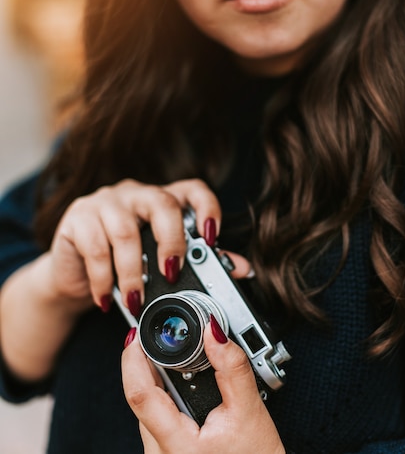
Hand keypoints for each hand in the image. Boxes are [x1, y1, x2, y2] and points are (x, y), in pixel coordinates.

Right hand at [45, 178, 222, 314]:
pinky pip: (95, 247)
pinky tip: (106, 298)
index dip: (207, 207)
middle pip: (161, 203)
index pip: (191, 188)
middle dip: (171, 241)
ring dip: (133, 272)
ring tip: (136, 300)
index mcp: (162, 201)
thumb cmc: (124, 267)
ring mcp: (105, 202)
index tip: (212, 236)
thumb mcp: (161, 264)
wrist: (75, 278)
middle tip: (171, 274)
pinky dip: (103, 279)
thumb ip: (200, 262)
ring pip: (126, 230)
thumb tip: (244, 269)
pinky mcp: (78, 217)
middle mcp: (136, 194)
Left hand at [122, 320, 285, 453]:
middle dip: (152, 366)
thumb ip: (232, 368)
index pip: (139, 393)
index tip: (138, 335)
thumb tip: (213, 332)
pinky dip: (167, 401)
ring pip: (148, 410)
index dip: (133, 358)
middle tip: (168, 343)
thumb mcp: (250, 411)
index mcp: (176, 445)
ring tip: (181, 367)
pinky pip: (155, 422)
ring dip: (160, 384)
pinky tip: (185, 394)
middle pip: (142, 398)